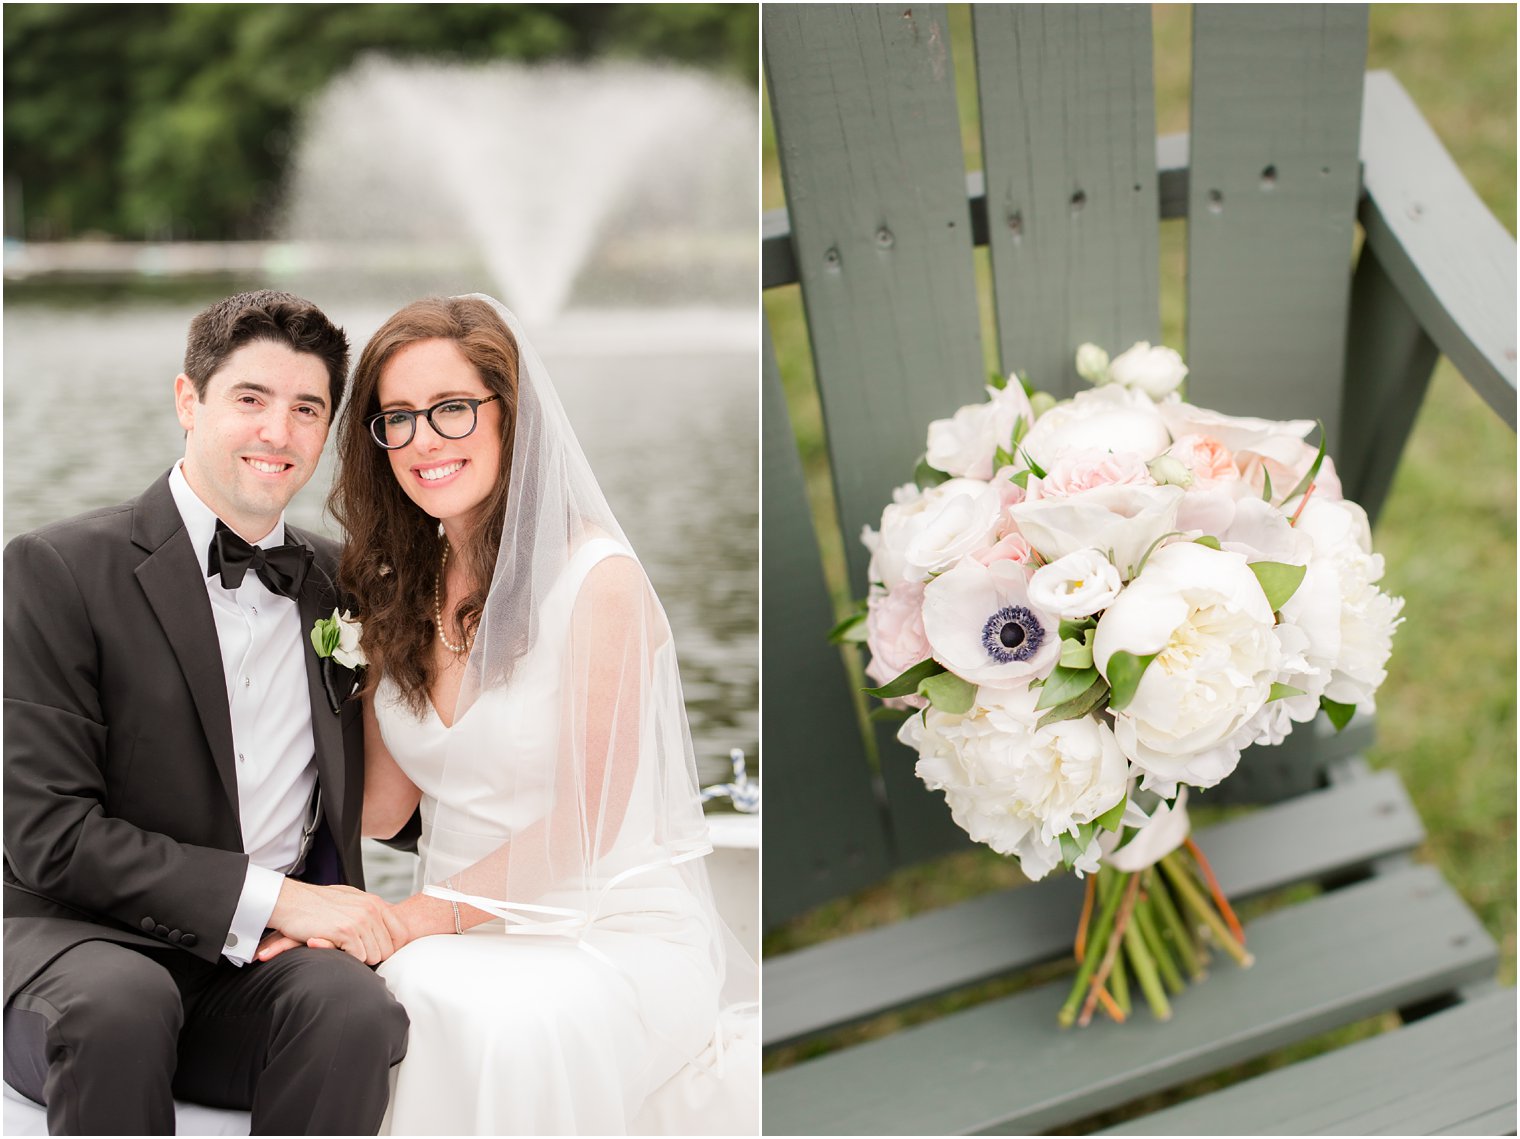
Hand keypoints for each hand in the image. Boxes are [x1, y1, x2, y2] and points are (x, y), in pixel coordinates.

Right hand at [264, 879, 409, 964]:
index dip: (391, 947)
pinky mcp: (346, 930)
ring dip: (358, 957)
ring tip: (341, 947)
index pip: (402, 934)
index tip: (375, 951)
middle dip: (371, 955)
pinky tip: (334, 947)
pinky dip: (347, 958)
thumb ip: (368, 910)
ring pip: (374, 956)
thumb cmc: (317, 903)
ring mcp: (360, 919)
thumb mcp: (349, 899)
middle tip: (352, 951)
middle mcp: (372, 909)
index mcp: (376, 903)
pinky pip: (358, 957)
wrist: (289, 901)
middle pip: (388, 950)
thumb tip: (384, 921)